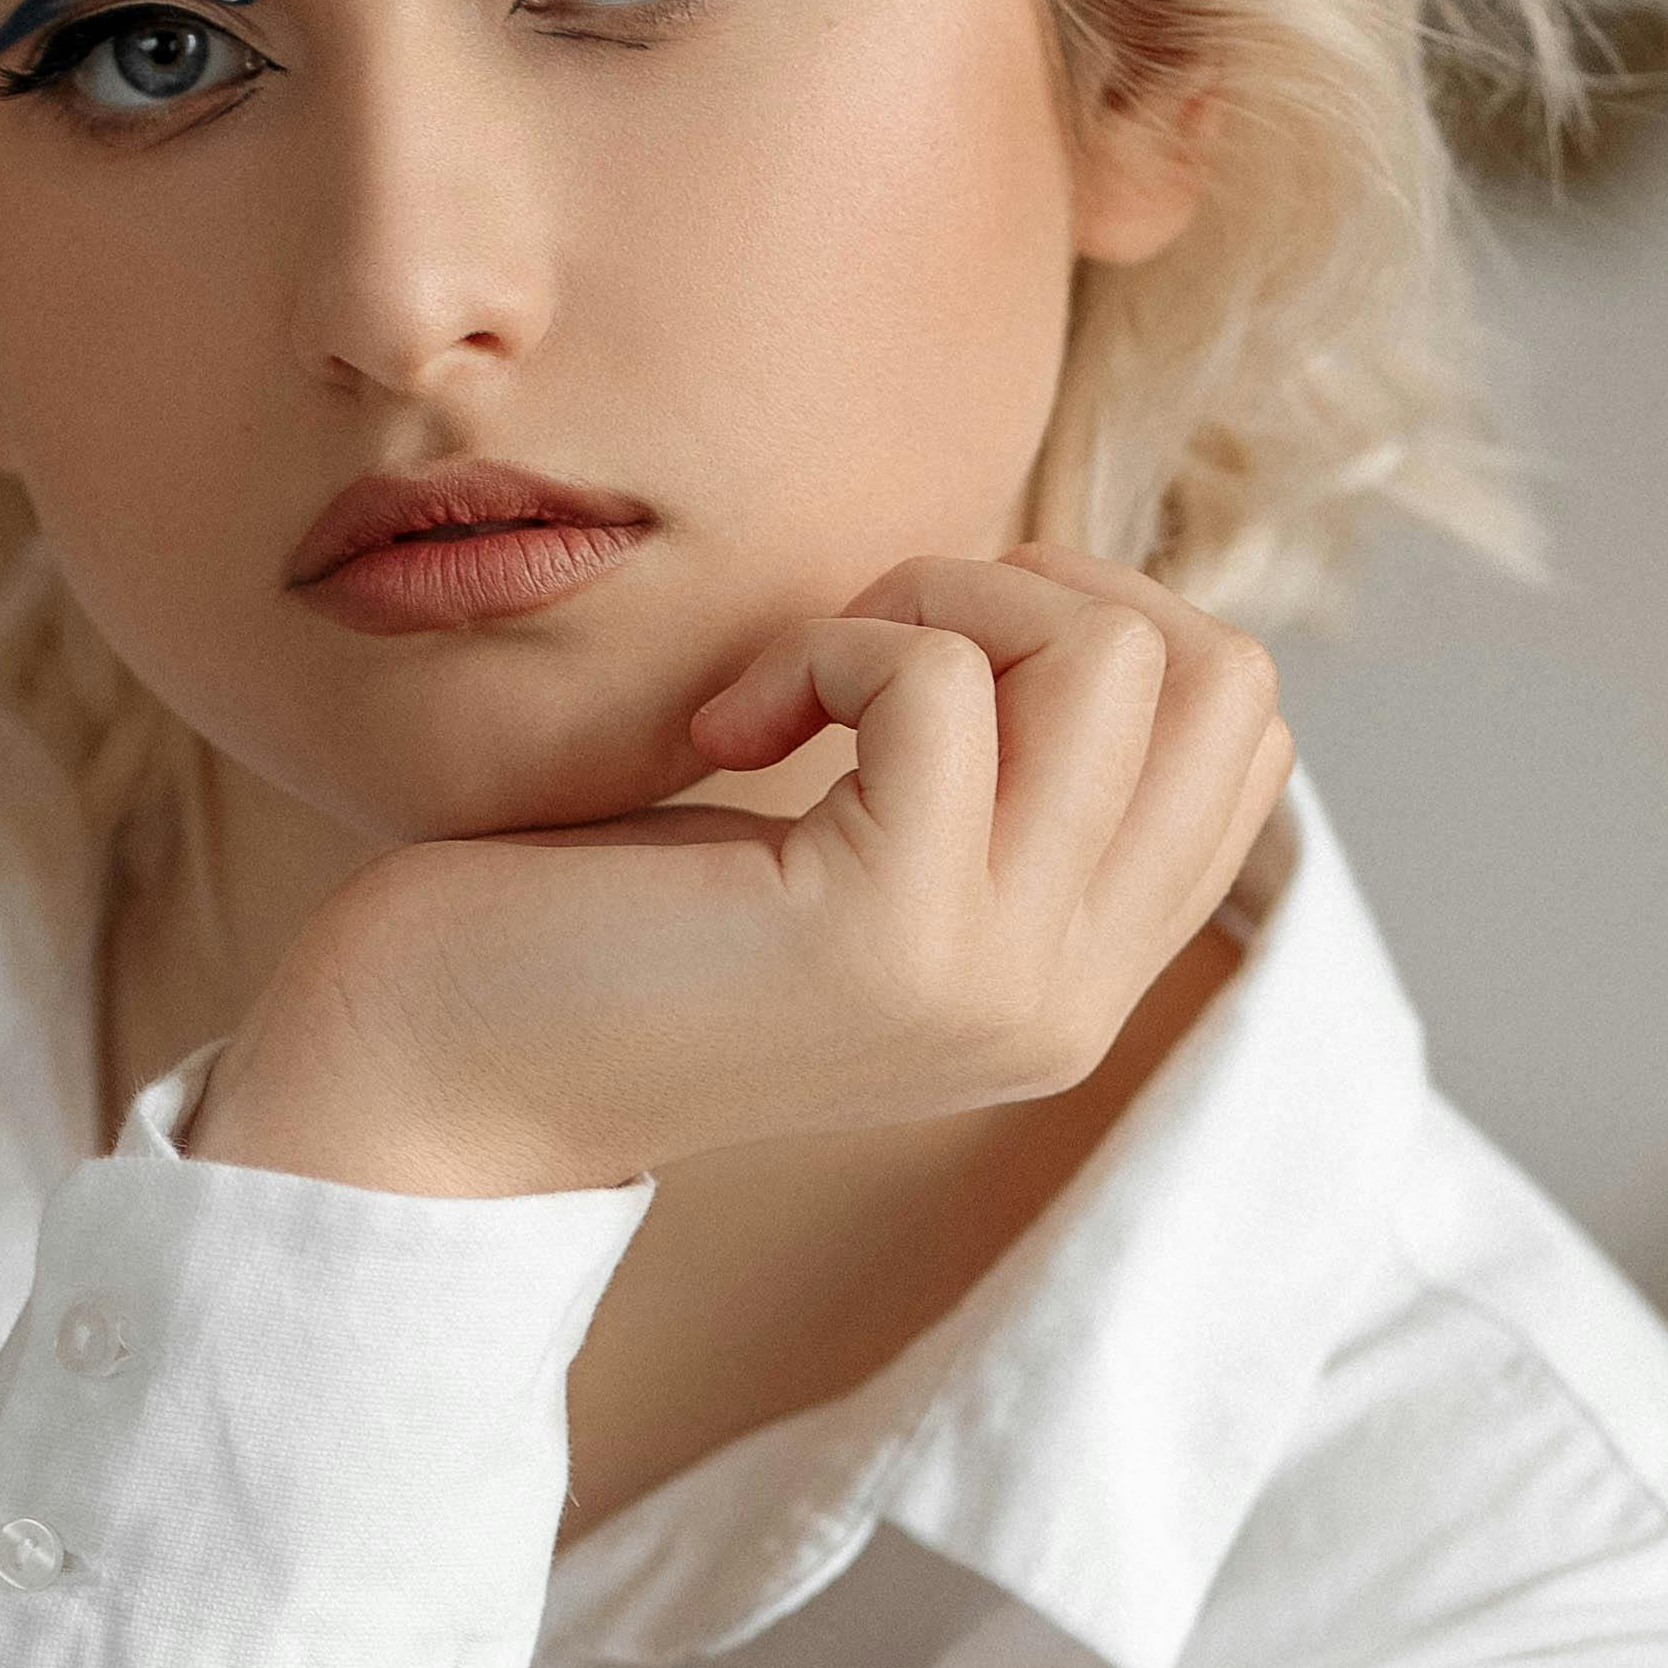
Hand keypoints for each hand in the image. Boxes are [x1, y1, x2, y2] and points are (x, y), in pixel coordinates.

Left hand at [195, 551, 1288, 1200]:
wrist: (423, 1078)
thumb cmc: (604, 925)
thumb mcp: (856, 837)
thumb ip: (996, 767)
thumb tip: (1089, 597)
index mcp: (1077, 976)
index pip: (1244, 731)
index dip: (1090, 622)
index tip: (912, 667)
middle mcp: (1069, 1001)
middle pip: (1225, 677)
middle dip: (1043, 589)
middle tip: (865, 650)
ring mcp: (995, 982)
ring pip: (1118, 658)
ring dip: (934, 601)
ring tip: (793, 686)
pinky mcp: (886, 938)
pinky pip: (942, 681)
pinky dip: (827, 646)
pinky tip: (724, 733)